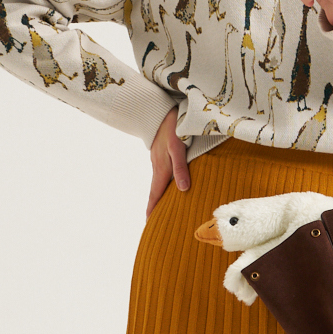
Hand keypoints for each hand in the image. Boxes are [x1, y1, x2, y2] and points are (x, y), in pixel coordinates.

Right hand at [146, 104, 189, 219]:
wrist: (160, 110)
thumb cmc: (172, 127)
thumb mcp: (178, 147)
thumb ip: (180, 168)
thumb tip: (183, 189)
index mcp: (161, 169)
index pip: (156, 194)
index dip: (153, 209)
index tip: (149, 223)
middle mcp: (158, 167)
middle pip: (155, 191)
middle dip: (154, 206)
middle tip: (153, 221)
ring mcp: (158, 160)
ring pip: (159, 182)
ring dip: (159, 196)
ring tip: (161, 208)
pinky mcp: (161, 154)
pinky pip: (162, 174)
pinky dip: (163, 184)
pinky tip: (168, 185)